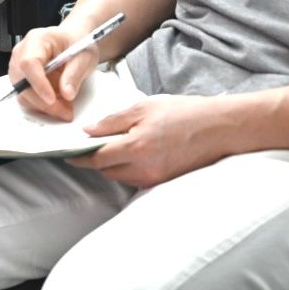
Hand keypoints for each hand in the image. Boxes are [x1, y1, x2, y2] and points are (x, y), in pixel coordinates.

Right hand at [7, 24, 102, 122]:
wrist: (72, 41)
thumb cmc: (75, 43)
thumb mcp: (83, 56)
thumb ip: (74, 74)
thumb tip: (67, 94)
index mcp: (37, 40)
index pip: (29, 63)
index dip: (38, 83)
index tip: (52, 99)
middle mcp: (22, 52)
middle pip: (22, 81)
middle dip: (43, 101)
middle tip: (65, 111)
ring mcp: (19, 66)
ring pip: (23, 93)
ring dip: (43, 105)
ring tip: (65, 108)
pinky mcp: (22, 78)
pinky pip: (26, 96)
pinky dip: (41, 104)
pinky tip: (58, 103)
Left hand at [66, 94, 233, 186]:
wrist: (219, 128)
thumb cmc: (184, 113)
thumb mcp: (144, 108)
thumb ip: (113, 121)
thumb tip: (89, 131)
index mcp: (136, 148)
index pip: (97, 159)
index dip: (80, 158)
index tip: (68, 155)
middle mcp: (144, 169)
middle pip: (107, 172)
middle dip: (95, 161)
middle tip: (88, 147)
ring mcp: (156, 179)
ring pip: (122, 178)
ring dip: (112, 166)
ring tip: (111, 148)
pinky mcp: (165, 182)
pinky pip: (138, 180)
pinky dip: (129, 170)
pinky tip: (131, 155)